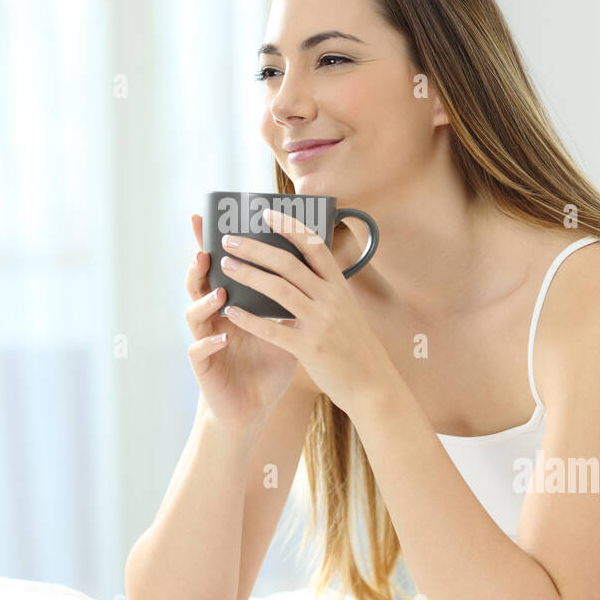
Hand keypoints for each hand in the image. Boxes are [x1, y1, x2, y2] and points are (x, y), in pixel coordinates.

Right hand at [183, 212, 300, 433]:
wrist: (254, 409)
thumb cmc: (268, 366)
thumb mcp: (284, 328)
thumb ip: (290, 301)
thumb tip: (313, 267)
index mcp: (230, 304)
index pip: (218, 268)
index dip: (207, 243)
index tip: (204, 216)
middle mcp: (213, 318)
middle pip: (198, 284)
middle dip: (200, 265)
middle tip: (207, 249)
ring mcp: (205, 341)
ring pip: (193, 314)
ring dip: (205, 301)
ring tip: (220, 293)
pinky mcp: (203, 368)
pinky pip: (198, 351)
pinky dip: (209, 343)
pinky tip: (221, 337)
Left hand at [217, 207, 395, 416]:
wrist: (374, 386)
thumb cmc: (355, 347)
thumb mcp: (346, 311)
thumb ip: (324, 291)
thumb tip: (298, 269)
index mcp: (340, 287)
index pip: (314, 246)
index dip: (289, 227)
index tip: (266, 214)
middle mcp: (331, 299)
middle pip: (288, 263)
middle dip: (256, 248)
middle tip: (229, 240)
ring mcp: (321, 323)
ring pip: (278, 289)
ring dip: (249, 274)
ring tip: (225, 266)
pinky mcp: (310, 348)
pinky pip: (274, 329)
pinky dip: (251, 318)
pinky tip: (232, 311)